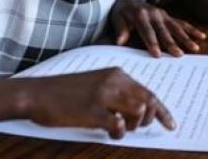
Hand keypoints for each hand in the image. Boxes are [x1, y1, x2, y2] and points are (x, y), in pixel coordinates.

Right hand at [28, 68, 174, 138]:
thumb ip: (118, 92)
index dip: (161, 110)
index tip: (171, 124)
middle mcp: (114, 81)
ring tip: (120, 129)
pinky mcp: (92, 110)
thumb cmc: (65, 93)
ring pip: (138, 112)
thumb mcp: (96, 84)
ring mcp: (103, 95)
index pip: (148, 92)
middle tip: (139, 128)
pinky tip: (110, 133)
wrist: (36, 94)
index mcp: (117, 74)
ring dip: (133, 126)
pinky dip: (119, 133)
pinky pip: (119, 125)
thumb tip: (140, 111)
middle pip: (148, 101)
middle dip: (151, 119)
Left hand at [110, 0, 204, 57]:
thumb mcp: (117, 18)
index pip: (147, 32)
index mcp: (141, 15)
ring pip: (176, 28)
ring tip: (195, 48)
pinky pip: (181, 23)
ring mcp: (163, 15)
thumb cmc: (122, 12)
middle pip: (164, 32)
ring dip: (186, 38)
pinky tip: (201, 36)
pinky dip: (192, 30)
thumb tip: (120, 42)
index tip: (157, 54)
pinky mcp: (168, 16)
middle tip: (179, 55)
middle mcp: (154, 14)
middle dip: (172, 43)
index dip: (152, 43)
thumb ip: (120, 30)